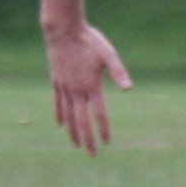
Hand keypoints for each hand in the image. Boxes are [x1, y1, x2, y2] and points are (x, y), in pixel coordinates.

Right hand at [46, 22, 131, 153]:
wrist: (63, 31)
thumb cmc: (90, 41)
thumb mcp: (109, 54)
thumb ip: (119, 72)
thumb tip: (129, 89)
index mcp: (91, 86)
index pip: (99, 114)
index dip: (103, 129)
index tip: (107, 143)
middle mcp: (76, 91)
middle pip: (81, 121)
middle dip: (87, 139)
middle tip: (92, 155)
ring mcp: (64, 87)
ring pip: (68, 116)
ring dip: (73, 131)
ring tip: (76, 145)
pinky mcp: (56, 82)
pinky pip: (58, 103)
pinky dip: (60, 115)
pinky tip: (61, 124)